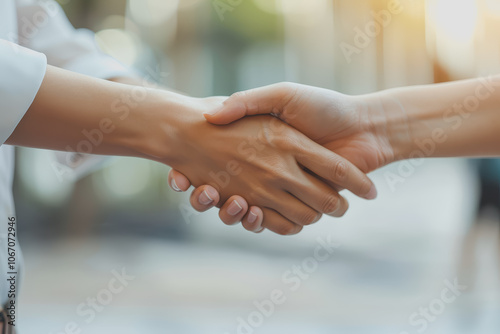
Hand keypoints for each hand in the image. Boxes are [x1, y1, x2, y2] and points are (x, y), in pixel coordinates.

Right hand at [163, 95, 375, 234]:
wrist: (365, 127)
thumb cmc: (324, 107)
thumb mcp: (281, 96)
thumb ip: (248, 101)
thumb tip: (211, 114)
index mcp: (262, 147)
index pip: (222, 163)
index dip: (200, 173)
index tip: (183, 176)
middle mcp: (270, 171)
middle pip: (230, 192)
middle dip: (211, 198)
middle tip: (202, 191)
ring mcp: (284, 189)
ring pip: (250, 211)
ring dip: (234, 213)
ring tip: (230, 202)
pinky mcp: (301, 204)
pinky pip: (276, 223)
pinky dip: (262, 224)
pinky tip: (253, 213)